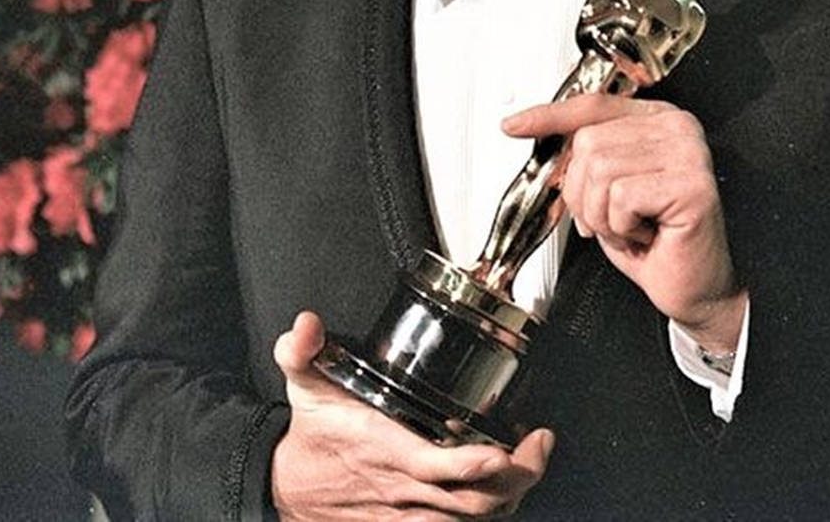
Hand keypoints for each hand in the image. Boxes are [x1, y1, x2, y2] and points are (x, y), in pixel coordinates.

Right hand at [271, 311, 553, 519]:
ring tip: (531, 461)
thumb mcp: (303, 385)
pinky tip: (502, 486)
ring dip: (508, 494)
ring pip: (472, 517)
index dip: (476, 463)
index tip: (507, 447)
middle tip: (540, 447)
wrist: (289, 487)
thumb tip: (306, 326)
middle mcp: (403, 486)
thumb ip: (302, 350)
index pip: (437, 466)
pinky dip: (487, 510)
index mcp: (384, 449)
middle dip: (517, 477)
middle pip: (473, 499)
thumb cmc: (311, 435)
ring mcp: (409, 512)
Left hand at [503, 95, 745, 352]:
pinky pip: (621, 197)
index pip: (593, 106)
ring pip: (599, 170)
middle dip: (584, 194)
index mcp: (656, 120)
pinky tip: (647, 235)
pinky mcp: (691, 184)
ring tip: (632, 229)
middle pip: (588, 142)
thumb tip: (537, 136)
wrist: (697, 289)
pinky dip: (621, 227)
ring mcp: (688, 152)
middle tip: (613, 221)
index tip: (513, 125)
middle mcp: (677, 127)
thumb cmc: (655, 243)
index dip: (549, 116)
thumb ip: (586, 158)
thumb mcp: (607, 192)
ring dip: (603, 215)